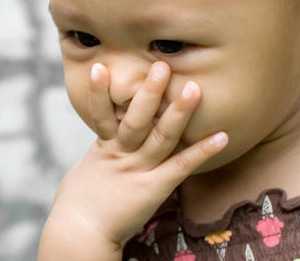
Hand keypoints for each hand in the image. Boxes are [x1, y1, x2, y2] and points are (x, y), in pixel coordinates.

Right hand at [39, 61, 227, 260]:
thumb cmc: (78, 208)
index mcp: (102, 148)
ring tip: (194, 88)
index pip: (102, 113)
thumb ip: (99, 155)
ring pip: (160, 136)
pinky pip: (181, 166)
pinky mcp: (153, 189)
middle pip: (136, 118)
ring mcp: (138, 170)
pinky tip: (221, 136)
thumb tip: (105, 142)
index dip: (101, 90)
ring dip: (177, 112)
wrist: (79, 233)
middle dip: (149, 91)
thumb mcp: (84, 174)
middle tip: (162, 65)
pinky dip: (202, 150)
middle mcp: (121, 154)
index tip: (103, 66)